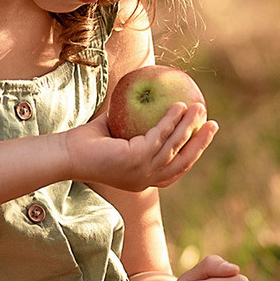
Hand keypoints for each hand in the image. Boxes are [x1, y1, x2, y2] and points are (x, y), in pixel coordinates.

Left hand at [58, 101, 216, 191]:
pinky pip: (159, 136)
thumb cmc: (87, 143)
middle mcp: (144, 181)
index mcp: (142, 180)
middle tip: (213, 124)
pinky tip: (178, 106)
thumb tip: (153, 99)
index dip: (193, 154)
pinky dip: (170, 120)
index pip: (174, 170)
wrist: (66, 153)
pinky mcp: (135, 160)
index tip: (204, 136)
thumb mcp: (118, 133)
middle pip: (182, 162)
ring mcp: (141, 173)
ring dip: (190, 127)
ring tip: (199, 107)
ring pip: (174, 148)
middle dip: (201, 143)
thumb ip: (135, 122)